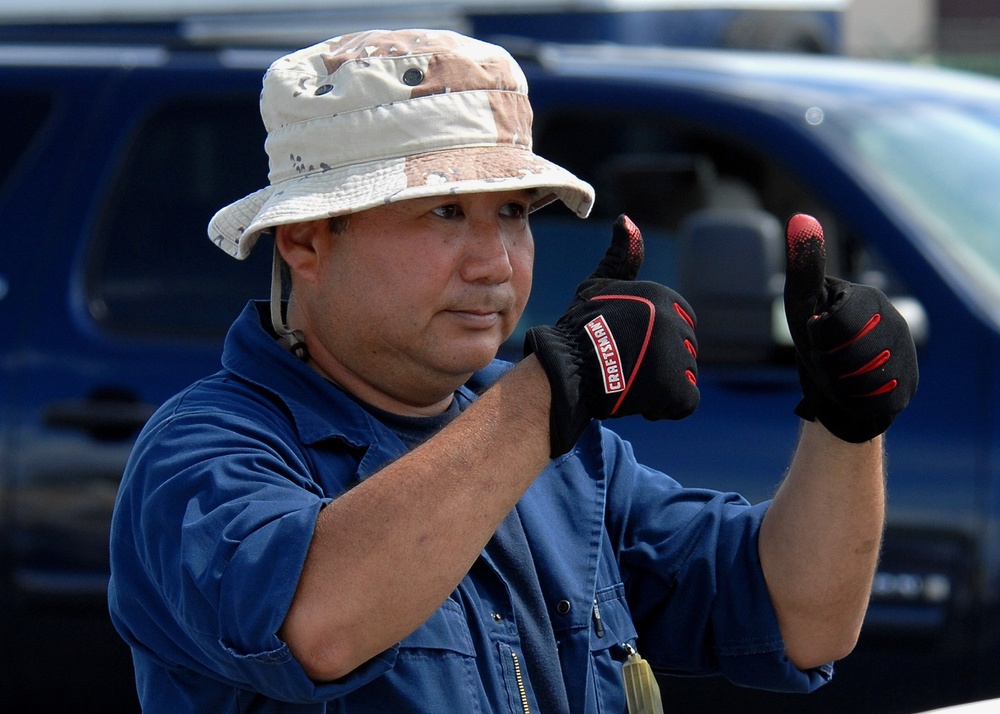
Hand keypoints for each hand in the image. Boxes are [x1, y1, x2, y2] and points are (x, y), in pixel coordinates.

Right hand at [525, 215, 699, 456]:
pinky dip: (664, 408)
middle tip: (623, 367)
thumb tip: (627, 220)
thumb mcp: (597, 286)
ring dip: (659, 386)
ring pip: (683, 377)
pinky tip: (637, 401)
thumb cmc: (577, 329)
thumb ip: (620, 257)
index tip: (625, 347)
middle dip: (657, 364)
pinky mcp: (677, 388)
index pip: (677, 325)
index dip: (653, 342)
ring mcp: (677, 355)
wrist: (565, 369)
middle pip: (682, 351)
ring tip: (627, 383)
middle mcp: (675, 322)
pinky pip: (684, 403)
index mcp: (662, 297)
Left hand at [784, 214, 917, 442]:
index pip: (837, 326)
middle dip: (827, 363)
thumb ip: (804, 266)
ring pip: (861, 379)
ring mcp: (906, 353)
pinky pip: (873, 397)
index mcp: (869, 300)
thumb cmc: (815, 338)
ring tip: (840, 374)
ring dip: (839, 383)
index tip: (817, 334)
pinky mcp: (908, 383)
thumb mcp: (802, 303)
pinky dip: (855, 399)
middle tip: (827, 358)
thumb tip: (800, 217)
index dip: (818, 338)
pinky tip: (856, 389)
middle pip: (848, 355)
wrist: (834, 386)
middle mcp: (895, 322)